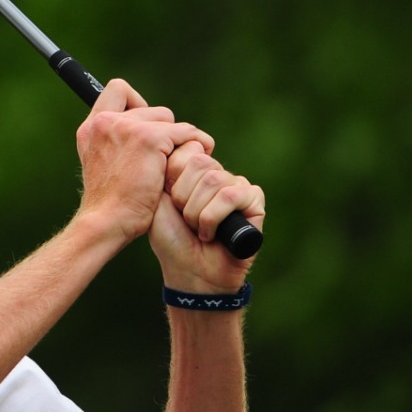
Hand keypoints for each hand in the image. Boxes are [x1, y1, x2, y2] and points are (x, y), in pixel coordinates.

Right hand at [74, 79, 212, 247]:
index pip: (117, 91)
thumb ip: (115, 144)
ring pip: (169, 119)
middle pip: (151, 108)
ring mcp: (127, 127)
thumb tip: (146, 133)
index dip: (136, 103)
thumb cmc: (110, 203)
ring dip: (175, 140)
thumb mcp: (103, 165)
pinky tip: (186, 169)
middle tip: (163, 158)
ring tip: (171, 167)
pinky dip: (192, 148)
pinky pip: (186, 133)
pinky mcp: (150, 138)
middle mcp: (106, 122)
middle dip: (162, 130)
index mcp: (91, 128)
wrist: (108, 220)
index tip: (142, 127)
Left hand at [150, 142, 265, 292]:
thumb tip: (182, 139)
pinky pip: (231, 196)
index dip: (172, 177)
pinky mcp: (254, 202)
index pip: (186, 149)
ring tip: (197, 229)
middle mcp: (217, 174)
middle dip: (183, 197)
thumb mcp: (157, 200)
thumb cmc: (171, 239)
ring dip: (196, 212)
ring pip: (214, 179)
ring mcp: (237, 186)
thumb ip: (165, 169)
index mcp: (192, 171)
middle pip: (199, 163)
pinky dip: (212, 218)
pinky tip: (210, 234)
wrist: (189, 272)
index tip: (169, 202)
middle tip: (183, 219)